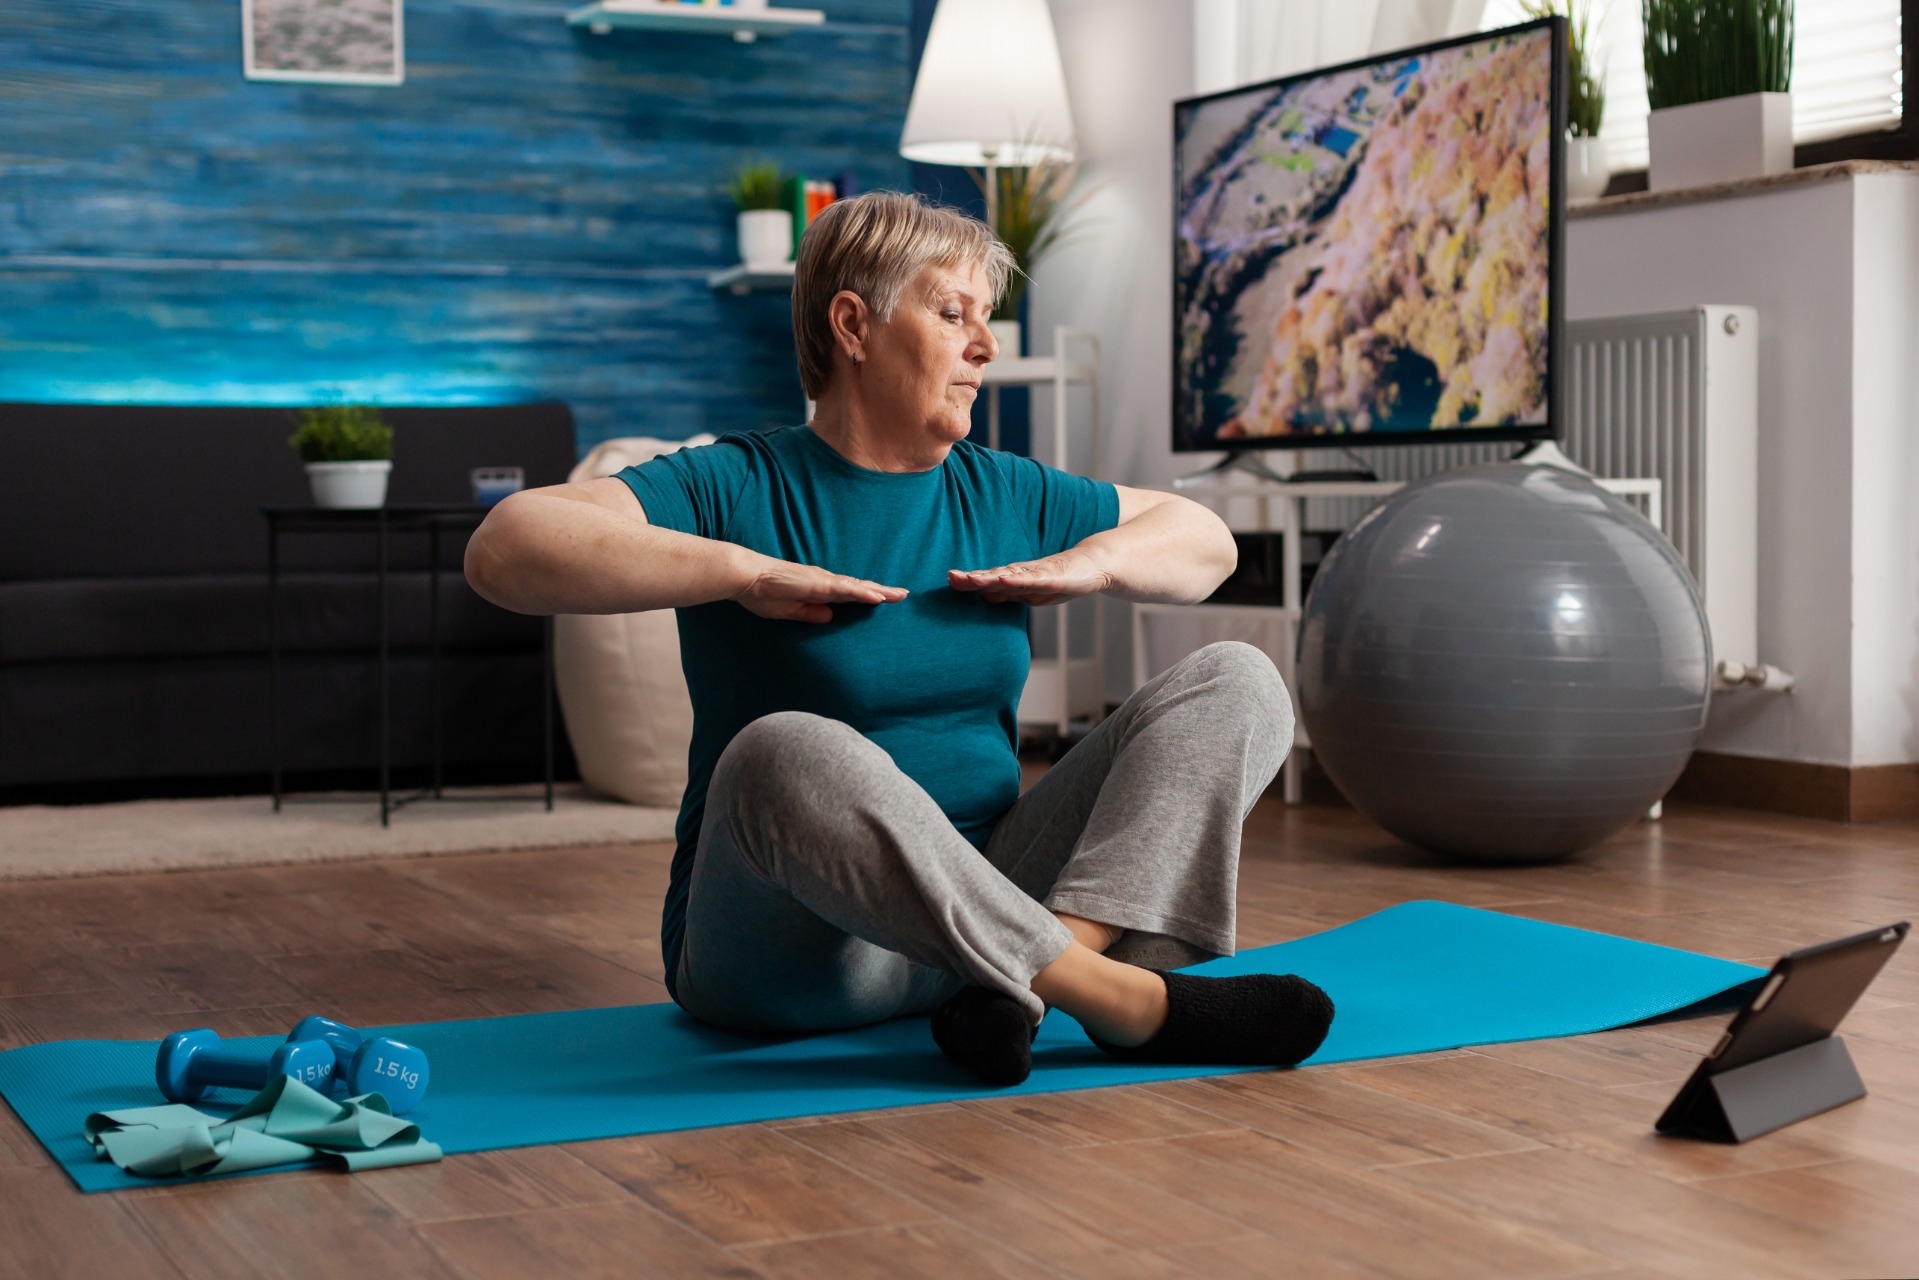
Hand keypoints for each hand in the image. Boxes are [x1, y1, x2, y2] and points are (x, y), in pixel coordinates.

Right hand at [733, 556, 907, 623]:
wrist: (747, 579)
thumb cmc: (764, 594)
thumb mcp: (791, 612)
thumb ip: (811, 614)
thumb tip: (830, 618)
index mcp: (819, 589)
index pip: (850, 594)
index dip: (868, 596)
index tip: (887, 600)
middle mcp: (825, 582)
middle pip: (860, 588)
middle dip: (883, 591)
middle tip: (904, 595)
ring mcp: (822, 581)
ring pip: (857, 587)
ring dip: (879, 591)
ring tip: (899, 595)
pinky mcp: (817, 584)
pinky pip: (845, 589)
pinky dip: (862, 593)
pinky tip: (877, 597)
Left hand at [947, 550, 1111, 605]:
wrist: (1093, 566)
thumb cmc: (1062, 579)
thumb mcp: (1032, 592)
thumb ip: (1010, 593)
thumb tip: (985, 597)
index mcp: (1017, 578)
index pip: (988, 581)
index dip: (969, 581)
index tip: (950, 579)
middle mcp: (1023, 573)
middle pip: (994, 576)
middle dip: (972, 578)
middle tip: (951, 577)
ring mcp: (1037, 574)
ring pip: (1009, 576)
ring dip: (989, 577)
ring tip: (970, 579)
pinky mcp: (1053, 576)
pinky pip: (1032, 579)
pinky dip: (1017, 579)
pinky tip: (1004, 580)